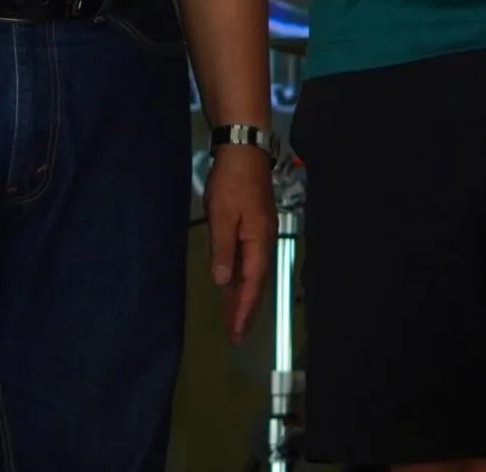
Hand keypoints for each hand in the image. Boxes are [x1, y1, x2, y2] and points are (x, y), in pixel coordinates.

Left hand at [202, 145, 276, 342]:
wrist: (244, 151)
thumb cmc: (232, 183)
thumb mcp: (222, 216)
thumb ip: (222, 250)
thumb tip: (222, 283)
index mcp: (258, 243)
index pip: (252, 285)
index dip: (243, 311)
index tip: (236, 334)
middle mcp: (263, 243)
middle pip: (255, 283)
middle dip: (245, 309)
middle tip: (235, 335)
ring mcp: (260, 235)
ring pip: (251, 273)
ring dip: (242, 295)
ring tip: (233, 317)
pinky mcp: (253, 226)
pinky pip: (247, 260)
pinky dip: (239, 276)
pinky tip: (230, 283)